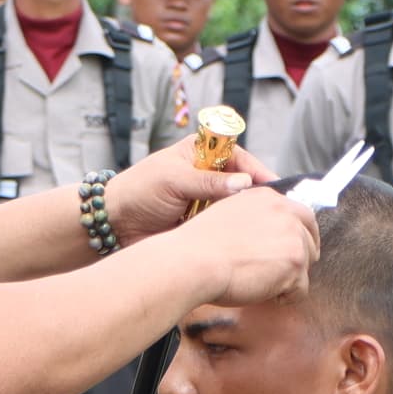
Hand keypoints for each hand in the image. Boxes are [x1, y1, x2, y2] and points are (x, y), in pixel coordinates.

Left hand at [107, 146, 272, 243]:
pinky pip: (227, 226)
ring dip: (248, 216)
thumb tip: (245, 184)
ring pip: (239, 207)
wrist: (114, 224)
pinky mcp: (205, 224)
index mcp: (202, 153)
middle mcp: (209, 175)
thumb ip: (208, 182)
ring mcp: (208, 201)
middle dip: (259, 196)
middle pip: (245, 183)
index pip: (240, 157)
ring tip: (267, 226)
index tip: (274, 187)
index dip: (258, 171)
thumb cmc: (138, 191)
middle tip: (277, 210)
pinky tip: (249, 240)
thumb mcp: (173, 180)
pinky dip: (236, 232)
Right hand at [168, 186, 321, 306]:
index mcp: (269, 198)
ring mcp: (293, 236)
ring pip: (305, 266)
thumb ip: (255, 217)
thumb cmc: (201, 245)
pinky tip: (262, 292)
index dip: (301, 236)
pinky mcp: (295, 261)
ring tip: (259, 282)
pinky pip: (301, 289)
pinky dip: (284, 297)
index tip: (292, 250)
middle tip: (276, 273)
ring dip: (287, 279)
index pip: (302, 215)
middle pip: (311, 240)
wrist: (193, 261)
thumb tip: (267, 233)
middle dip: (297, 259)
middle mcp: (285, 212)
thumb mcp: (229, 214)